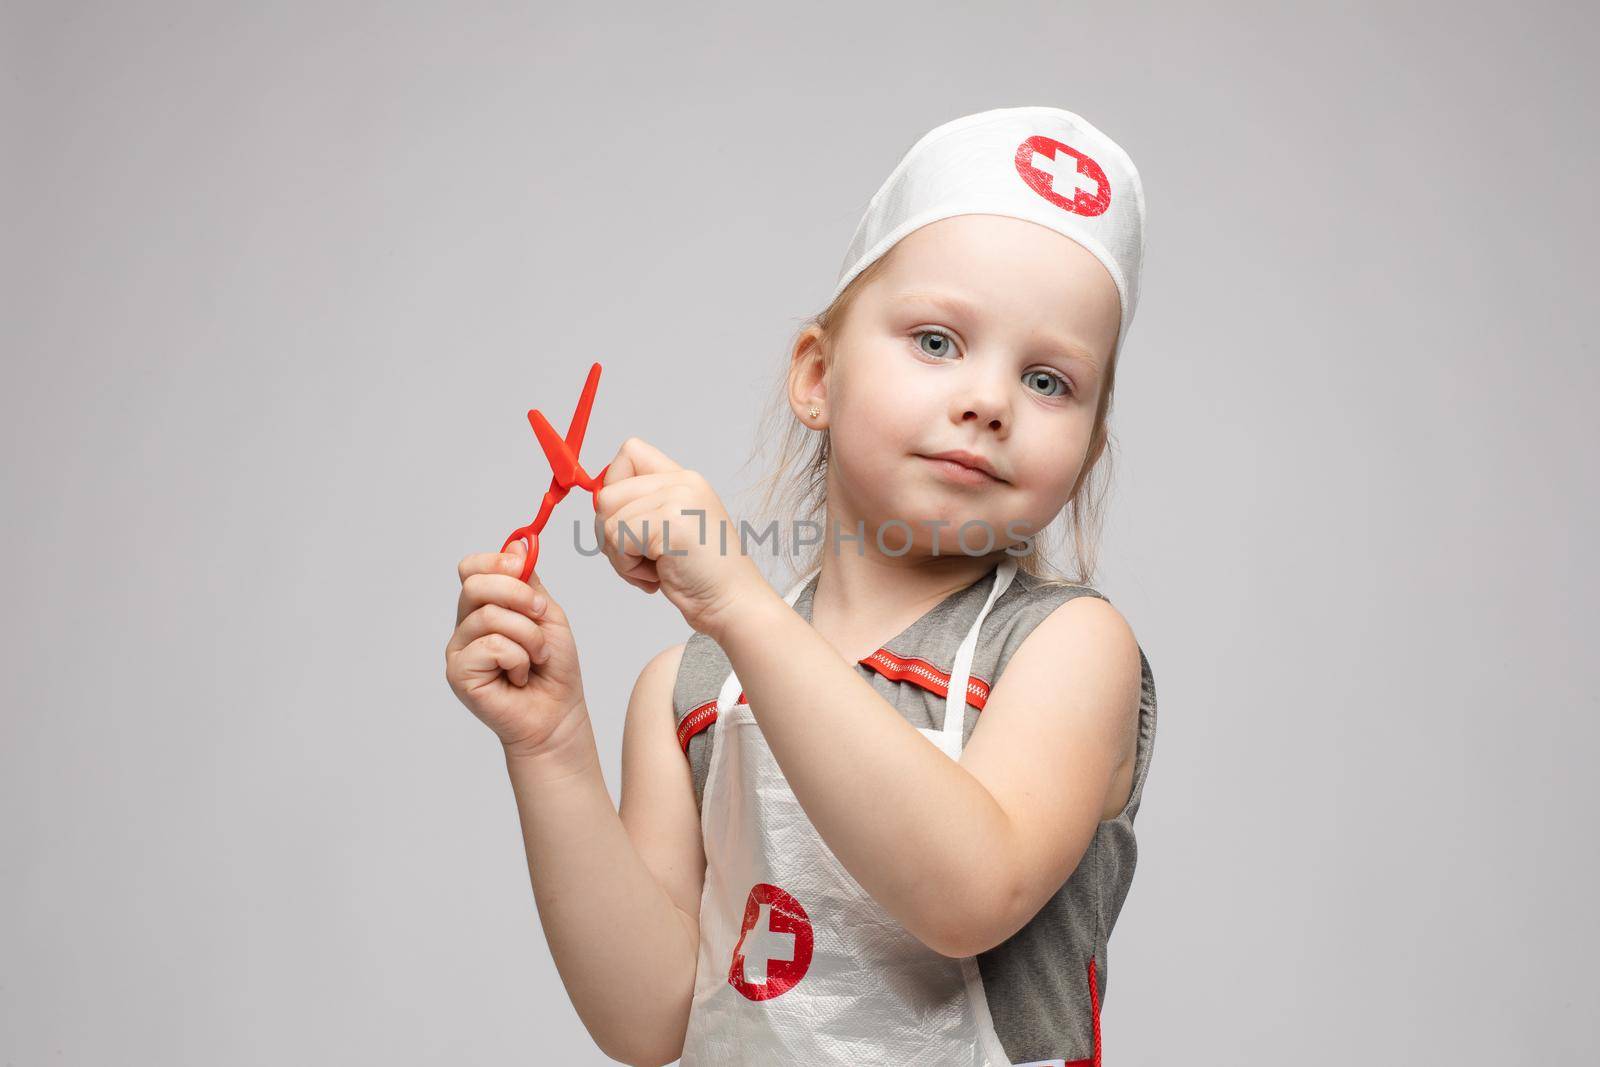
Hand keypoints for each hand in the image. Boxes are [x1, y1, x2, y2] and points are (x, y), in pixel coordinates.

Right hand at [444, 537, 588, 756]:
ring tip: (536, 658)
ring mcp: (459, 649)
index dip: (498, 561)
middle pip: (475, 584)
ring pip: (490, 616)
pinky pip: (491, 645)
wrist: (558, 715)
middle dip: (518, 594)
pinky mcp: (459, 673)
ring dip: (528, 636)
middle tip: (540, 616)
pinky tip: (519, 676)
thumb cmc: (553, 669)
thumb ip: (528, 582)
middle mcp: (465, 625)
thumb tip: (517, 544)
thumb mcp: (546, 614)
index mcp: (484, 607)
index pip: (472, 568)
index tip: (523, 568)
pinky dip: (519, 658)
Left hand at [592, 437, 773, 636]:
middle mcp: (683, 482)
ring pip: (608, 519)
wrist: (732, 602)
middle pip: (608, 493)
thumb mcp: (674, 527)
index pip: (630, 452)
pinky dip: (628, 567)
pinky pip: (618, 538)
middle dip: (611, 534)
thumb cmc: (702, 575)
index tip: (629, 520)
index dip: (615, 486)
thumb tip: (599, 501)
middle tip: (641, 557)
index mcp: (684, 479)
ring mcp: (678, 499)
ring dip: (621, 555)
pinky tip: (657, 575)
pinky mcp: (671, 523)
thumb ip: (644, 505)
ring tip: (653, 568)